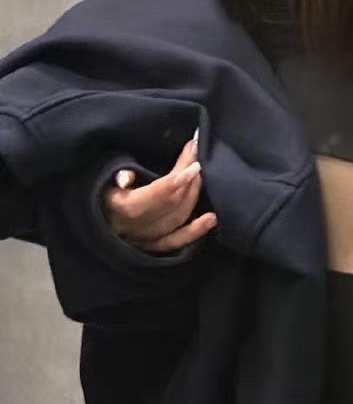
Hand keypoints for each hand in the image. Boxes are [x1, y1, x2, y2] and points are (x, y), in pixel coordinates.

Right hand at [102, 132, 217, 254]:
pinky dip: (195, 231)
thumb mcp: (102, 178)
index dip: (178, 178)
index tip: (195, 161)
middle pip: (171, 203)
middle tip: (198, 156)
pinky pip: (176, 242)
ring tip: (202, 175)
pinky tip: (211, 218)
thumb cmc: (100, 191)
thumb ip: (117, 174)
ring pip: (177, 220)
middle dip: (189, 179)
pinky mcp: (151, 247)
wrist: (90, 217)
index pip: (156, 193)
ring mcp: (144, 239)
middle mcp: (135, 226)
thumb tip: (126, 178)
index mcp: (122, 207)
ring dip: (193, 197)